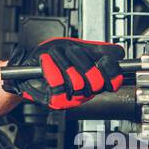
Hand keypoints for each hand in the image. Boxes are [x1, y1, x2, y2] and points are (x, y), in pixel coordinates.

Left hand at [1, 37, 124, 109]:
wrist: (30, 64)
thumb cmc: (52, 57)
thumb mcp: (77, 47)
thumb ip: (98, 50)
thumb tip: (118, 52)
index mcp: (93, 80)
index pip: (114, 81)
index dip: (111, 70)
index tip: (102, 60)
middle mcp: (84, 92)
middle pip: (96, 80)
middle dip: (82, 60)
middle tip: (71, 53)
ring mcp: (71, 99)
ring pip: (77, 82)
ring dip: (63, 61)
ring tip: (54, 55)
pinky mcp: (56, 101)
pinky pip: (58, 85)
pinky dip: (49, 68)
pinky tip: (46, 61)